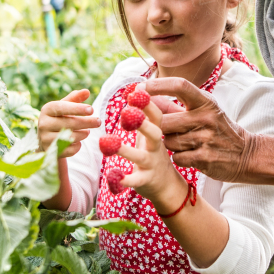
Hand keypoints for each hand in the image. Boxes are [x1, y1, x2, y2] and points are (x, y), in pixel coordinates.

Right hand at [37, 89, 100, 157]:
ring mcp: (46, 139)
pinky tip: (78, 141)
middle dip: (87, 122)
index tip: (92, 109)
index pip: (62, 108)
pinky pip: (71, 149)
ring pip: (72, 137)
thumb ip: (75, 99)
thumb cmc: (58, 119)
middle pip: (70, 123)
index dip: (77, 108)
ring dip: (83, 134)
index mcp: (47, 110)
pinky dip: (78, 145)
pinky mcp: (51, 152)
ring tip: (86, 131)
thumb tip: (87, 91)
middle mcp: (43, 124)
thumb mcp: (64, 107)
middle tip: (98, 121)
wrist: (46, 141)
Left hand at [115, 86, 190, 211]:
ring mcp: (152, 163)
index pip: (156, 115)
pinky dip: (125, 179)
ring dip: (124, 150)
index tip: (136, 90)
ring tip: (106, 142)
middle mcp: (156, 146)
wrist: (167, 186)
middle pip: (154, 133)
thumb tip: (136, 87)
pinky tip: (113, 176)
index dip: (148, 102)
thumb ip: (143, 113)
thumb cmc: (153, 153)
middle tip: (125, 112)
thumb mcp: (149, 133)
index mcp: (156, 132)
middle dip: (142, 123)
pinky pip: (136, 180)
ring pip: (141, 156)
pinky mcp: (146, 180)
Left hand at [142, 78, 254, 182]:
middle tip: (161, 130)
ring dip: (170, 144)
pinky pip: (177, 157)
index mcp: (206, 102)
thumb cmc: (217, 129)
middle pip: (165, 120)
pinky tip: (191, 155)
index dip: (158, 85)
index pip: (180, 85)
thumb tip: (145, 95)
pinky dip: (179, 158)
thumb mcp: (202, 112)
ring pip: (168, 142)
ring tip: (185, 143)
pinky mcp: (205, 158)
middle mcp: (207, 117)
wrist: (246, 154)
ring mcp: (206, 138)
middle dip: (158, 128)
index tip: (140, 88)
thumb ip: (173, 105)